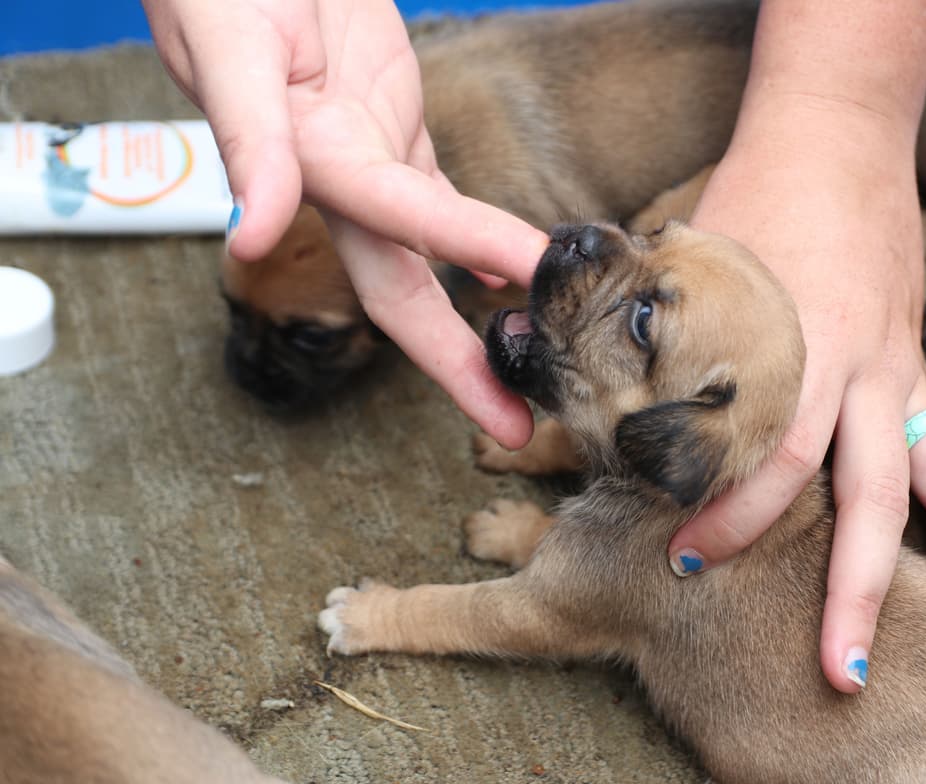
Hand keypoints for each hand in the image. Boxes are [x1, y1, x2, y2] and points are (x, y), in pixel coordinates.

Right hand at [143, 0, 547, 446]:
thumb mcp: (228, 45)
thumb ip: (248, 136)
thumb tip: (255, 236)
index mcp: (310, 162)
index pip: (403, 218)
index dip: (465, 247)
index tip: (528, 280)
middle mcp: (341, 182)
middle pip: (405, 292)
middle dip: (457, 364)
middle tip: (514, 430)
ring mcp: (369, 157)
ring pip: (432, 253)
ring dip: (476, 314)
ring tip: (531, 367)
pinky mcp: (386, 126)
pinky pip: (436, 200)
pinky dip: (472, 240)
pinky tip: (507, 275)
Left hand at [669, 0, 925, 693]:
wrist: (839, 135)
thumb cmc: (751, 199)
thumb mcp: (693, 265)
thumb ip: (661, 342)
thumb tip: (597, 411)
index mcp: (796, 344)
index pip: (769, 455)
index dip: (728, 515)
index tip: (684, 562)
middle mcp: (861, 372)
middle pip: (868, 496)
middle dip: (856, 590)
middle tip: (840, 677)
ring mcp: (901, 375)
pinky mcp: (919, 373)